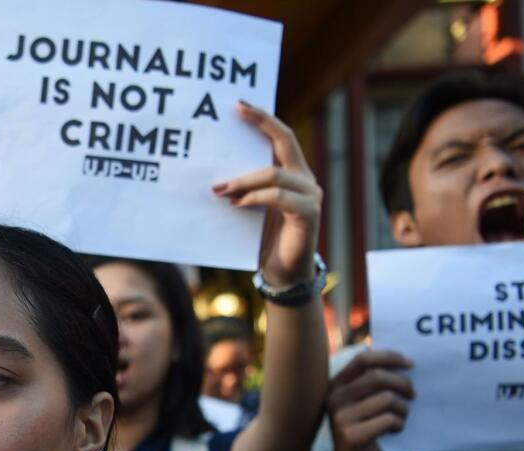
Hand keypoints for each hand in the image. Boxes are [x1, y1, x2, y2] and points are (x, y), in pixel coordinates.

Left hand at [214, 102, 321, 286]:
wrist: (282, 273)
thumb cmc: (262, 240)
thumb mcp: (250, 207)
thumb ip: (242, 187)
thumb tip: (213, 174)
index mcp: (293, 173)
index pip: (282, 136)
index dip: (263, 118)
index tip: (240, 104)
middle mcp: (306, 179)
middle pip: (285, 142)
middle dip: (259, 125)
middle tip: (232, 116)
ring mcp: (310, 195)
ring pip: (274, 174)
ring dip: (242, 180)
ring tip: (219, 189)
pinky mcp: (308, 214)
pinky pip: (279, 197)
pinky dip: (255, 198)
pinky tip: (238, 205)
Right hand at [327, 350, 413, 450]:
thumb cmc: (364, 431)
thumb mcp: (361, 403)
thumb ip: (372, 384)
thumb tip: (404, 363)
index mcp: (336, 385)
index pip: (363, 359)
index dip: (389, 357)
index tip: (409, 363)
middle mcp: (334, 398)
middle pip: (378, 377)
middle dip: (403, 384)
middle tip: (413, 395)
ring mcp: (341, 417)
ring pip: (387, 399)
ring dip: (404, 409)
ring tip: (402, 417)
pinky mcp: (352, 435)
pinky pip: (389, 420)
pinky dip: (399, 425)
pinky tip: (395, 430)